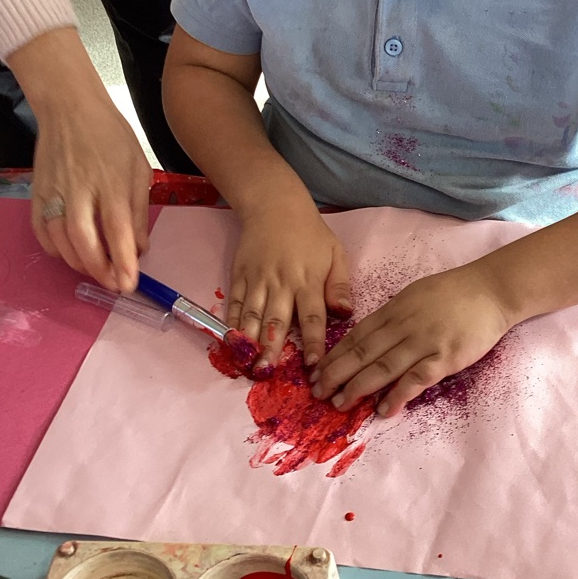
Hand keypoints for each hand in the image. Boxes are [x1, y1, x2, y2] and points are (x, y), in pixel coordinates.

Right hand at [31, 96, 151, 291]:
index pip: (118, 230)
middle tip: (113, 285)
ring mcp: (55, 191)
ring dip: (78, 264)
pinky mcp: (37, 192)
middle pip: (84, 241)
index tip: (129, 284)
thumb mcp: (139, 168)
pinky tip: (69, 253)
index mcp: (112, 183)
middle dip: (98, 270)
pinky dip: (54, 249)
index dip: (123, 261)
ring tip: (96, 271)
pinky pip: (40, 230)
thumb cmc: (111, 137)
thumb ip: (139, 209)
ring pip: (60, 240)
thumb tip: (140, 247)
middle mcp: (81, 190)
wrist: (69, 107)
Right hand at [226, 206, 351, 371]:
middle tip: (268, 373)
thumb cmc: (310, 234)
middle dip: (272, 349)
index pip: (312, 316)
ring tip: (249, 365)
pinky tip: (232, 344)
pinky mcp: (239, 276)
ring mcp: (257, 280)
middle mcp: (281, 283)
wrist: (274, 205)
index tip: (314, 365)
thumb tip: (346, 313)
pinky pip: (235, 305)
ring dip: (250, 342)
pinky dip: (232, 325)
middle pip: (277, 321)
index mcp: (308, 279)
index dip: (313, 341)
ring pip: (252, 316)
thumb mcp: (335, 253)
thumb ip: (340, 285)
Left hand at [310, 263, 511, 416]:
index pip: (356, 335)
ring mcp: (424, 342)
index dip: (334, 354)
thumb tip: (368, 336)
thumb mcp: (414, 295)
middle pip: (363, 352)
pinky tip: (383, 410)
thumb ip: (392, 316)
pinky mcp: (445, 357)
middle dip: (337, 373)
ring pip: (383, 367)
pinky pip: (416, 379)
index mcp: (394, 310)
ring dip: (358, 387)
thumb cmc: (453, 292)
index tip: (315, 370)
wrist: (492, 289)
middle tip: (317, 391)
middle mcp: (404, 326)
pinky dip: (398, 395)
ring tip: (340, 403)